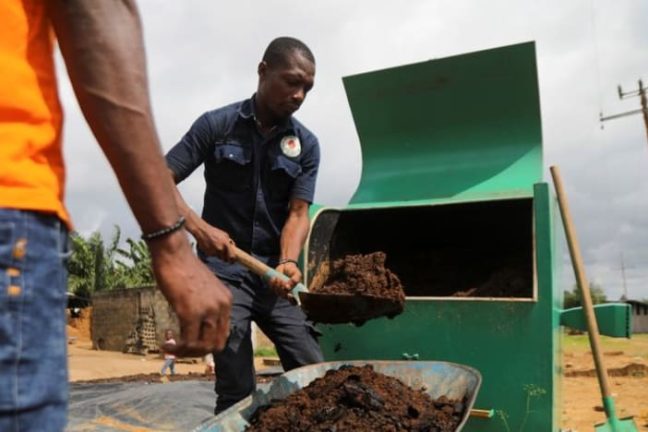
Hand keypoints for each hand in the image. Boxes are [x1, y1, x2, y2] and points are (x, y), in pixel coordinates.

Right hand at [148, 233, 231, 356]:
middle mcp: (221, 307)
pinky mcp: (190, 313)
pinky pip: (188, 342)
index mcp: (226, 301)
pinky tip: (166, 344)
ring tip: (170, 348)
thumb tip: (197, 326)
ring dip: (186, 353)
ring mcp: (208, 310)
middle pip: (216, 344)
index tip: (191, 344)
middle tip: (180, 350)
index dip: (207, 344)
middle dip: (198, 352)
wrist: (174, 253)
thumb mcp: (203, 288)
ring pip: (203, 347)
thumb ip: (205, 306)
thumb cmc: (183, 267)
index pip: (223, 333)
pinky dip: (177, 348)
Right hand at [195, 225, 236, 262]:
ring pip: (218, 257)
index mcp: (226, 244)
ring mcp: (214, 252)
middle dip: (224, 257)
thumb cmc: (214, 232)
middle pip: (224, 259)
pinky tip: (210, 247)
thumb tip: (234, 248)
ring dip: (218, 254)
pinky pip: (212, 256)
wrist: (202, 231)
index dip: (232, 259)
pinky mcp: (208, 253)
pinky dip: (212, 253)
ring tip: (215, 247)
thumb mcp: (225, 235)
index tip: (232, 260)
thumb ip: (230, 242)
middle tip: (222, 253)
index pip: (232, 256)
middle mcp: (220, 249)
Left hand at [270, 261, 301, 298]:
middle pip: (284, 296)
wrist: (286, 266)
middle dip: (282, 289)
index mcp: (295, 292)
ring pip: (278, 292)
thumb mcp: (297, 274)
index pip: (294, 301)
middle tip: (282, 280)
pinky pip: (272, 288)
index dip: (292, 300)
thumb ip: (295, 280)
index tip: (290, 295)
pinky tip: (274, 278)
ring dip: (277, 285)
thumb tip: (288, 287)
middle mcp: (288, 293)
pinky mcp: (274, 288)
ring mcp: (281, 291)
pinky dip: (272, 283)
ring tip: (278, 277)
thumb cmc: (293, 271)